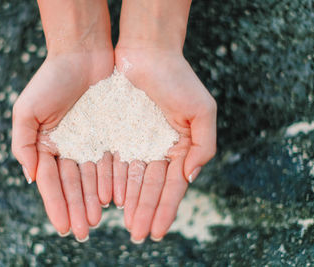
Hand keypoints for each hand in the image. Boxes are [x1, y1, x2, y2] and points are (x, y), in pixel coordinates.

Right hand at [12, 50, 113, 240]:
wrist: (83, 54)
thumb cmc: (51, 80)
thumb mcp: (27, 111)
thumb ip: (23, 145)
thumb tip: (31, 178)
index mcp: (47, 145)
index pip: (50, 181)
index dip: (56, 204)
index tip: (62, 227)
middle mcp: (70, 148)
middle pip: (73, 184)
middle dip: (76, 208)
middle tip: (82, 232)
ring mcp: (91, 142)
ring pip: (93, 177)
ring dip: (93, 200)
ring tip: (98, 220)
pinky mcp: (111, 134)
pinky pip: (112, 161)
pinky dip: (112, 180)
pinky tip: (114, 197)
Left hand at [114, 47, 216, 241]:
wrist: (146, 51)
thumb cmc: (177, 78)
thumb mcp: (201, 111)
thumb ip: (203, 146)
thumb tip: (189, 177)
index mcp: (178, 147)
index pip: (172, 184)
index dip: (166, 208)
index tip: (158, 231)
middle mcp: (155, 148)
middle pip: (149, 186)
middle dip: (145, 211)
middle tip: (138, 235)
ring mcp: (134, 142)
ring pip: (130, 179)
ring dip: (129, 203)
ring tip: (125, 224)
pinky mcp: (114, 133)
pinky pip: (112, 162)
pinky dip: (112, 181)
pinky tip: (109, 199)